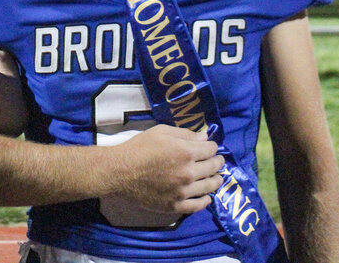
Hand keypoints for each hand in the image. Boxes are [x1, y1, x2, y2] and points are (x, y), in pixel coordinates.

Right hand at [105, 124, 223, 217]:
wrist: (120, 171)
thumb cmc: (139, 147)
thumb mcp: (160, 132)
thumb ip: (184, 134)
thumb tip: (204, 137)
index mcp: (186, 152)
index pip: (210, 149)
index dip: (212, 146)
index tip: (211, 147)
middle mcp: (188, 173)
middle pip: (213, 168)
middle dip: (218, 162)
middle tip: (218, 161)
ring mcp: (183, 191)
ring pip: (209, 187)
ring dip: (216, 181)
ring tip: (217, 178)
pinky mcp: (175, 205)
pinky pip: (197, 206)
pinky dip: (205, 201)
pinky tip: (207, 197)